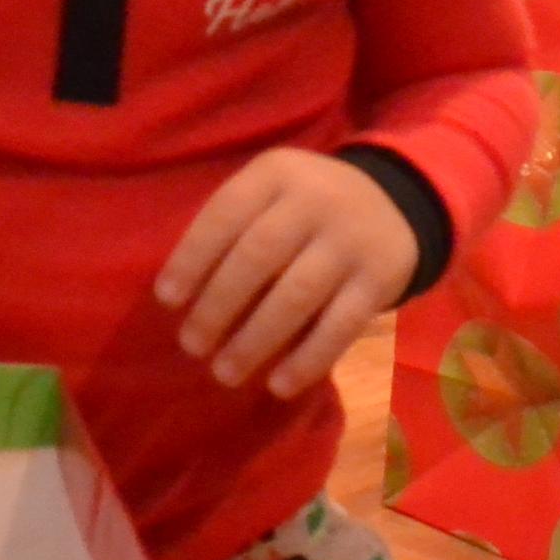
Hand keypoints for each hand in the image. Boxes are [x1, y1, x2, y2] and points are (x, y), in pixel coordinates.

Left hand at [157, 149, 417, 398]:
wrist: (393, 201)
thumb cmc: (304, 208)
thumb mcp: (270, 194)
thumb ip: (232, 229)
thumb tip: (179, 294)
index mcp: (276, 173)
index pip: (225, 214)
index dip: (192, 258)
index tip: (166, 300)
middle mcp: (315, 201)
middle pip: (258, 256)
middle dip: (218, 306)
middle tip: (192, 345)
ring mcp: (351, 240)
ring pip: (297, 295)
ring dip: (255, 339)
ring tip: (225, 373)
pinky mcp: (381, 278)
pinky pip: (341, 325)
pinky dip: (307, 359)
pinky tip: (279, 385)